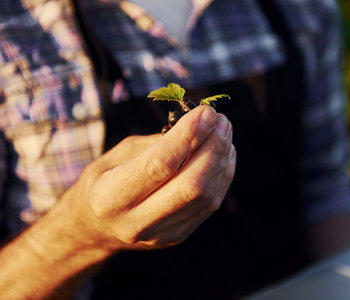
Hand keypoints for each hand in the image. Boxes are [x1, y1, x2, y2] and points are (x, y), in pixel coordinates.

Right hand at [61, 105, 235, 250]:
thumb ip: (154, 144)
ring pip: (206, 195)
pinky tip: (224, 152)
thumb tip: (197, 126)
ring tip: (224, 131)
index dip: (187, 136)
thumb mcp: (116, 155)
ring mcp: (162, 234)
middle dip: (212, 148)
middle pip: (190, 186)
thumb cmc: (105, 181)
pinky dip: (222, 174)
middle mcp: (136, 222)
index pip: (158, 165)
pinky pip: (210, 203)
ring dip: (221, 158)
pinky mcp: (180, 235)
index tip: (206, 112)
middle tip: (220, 120)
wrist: (98, 227)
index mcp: (110, 198)